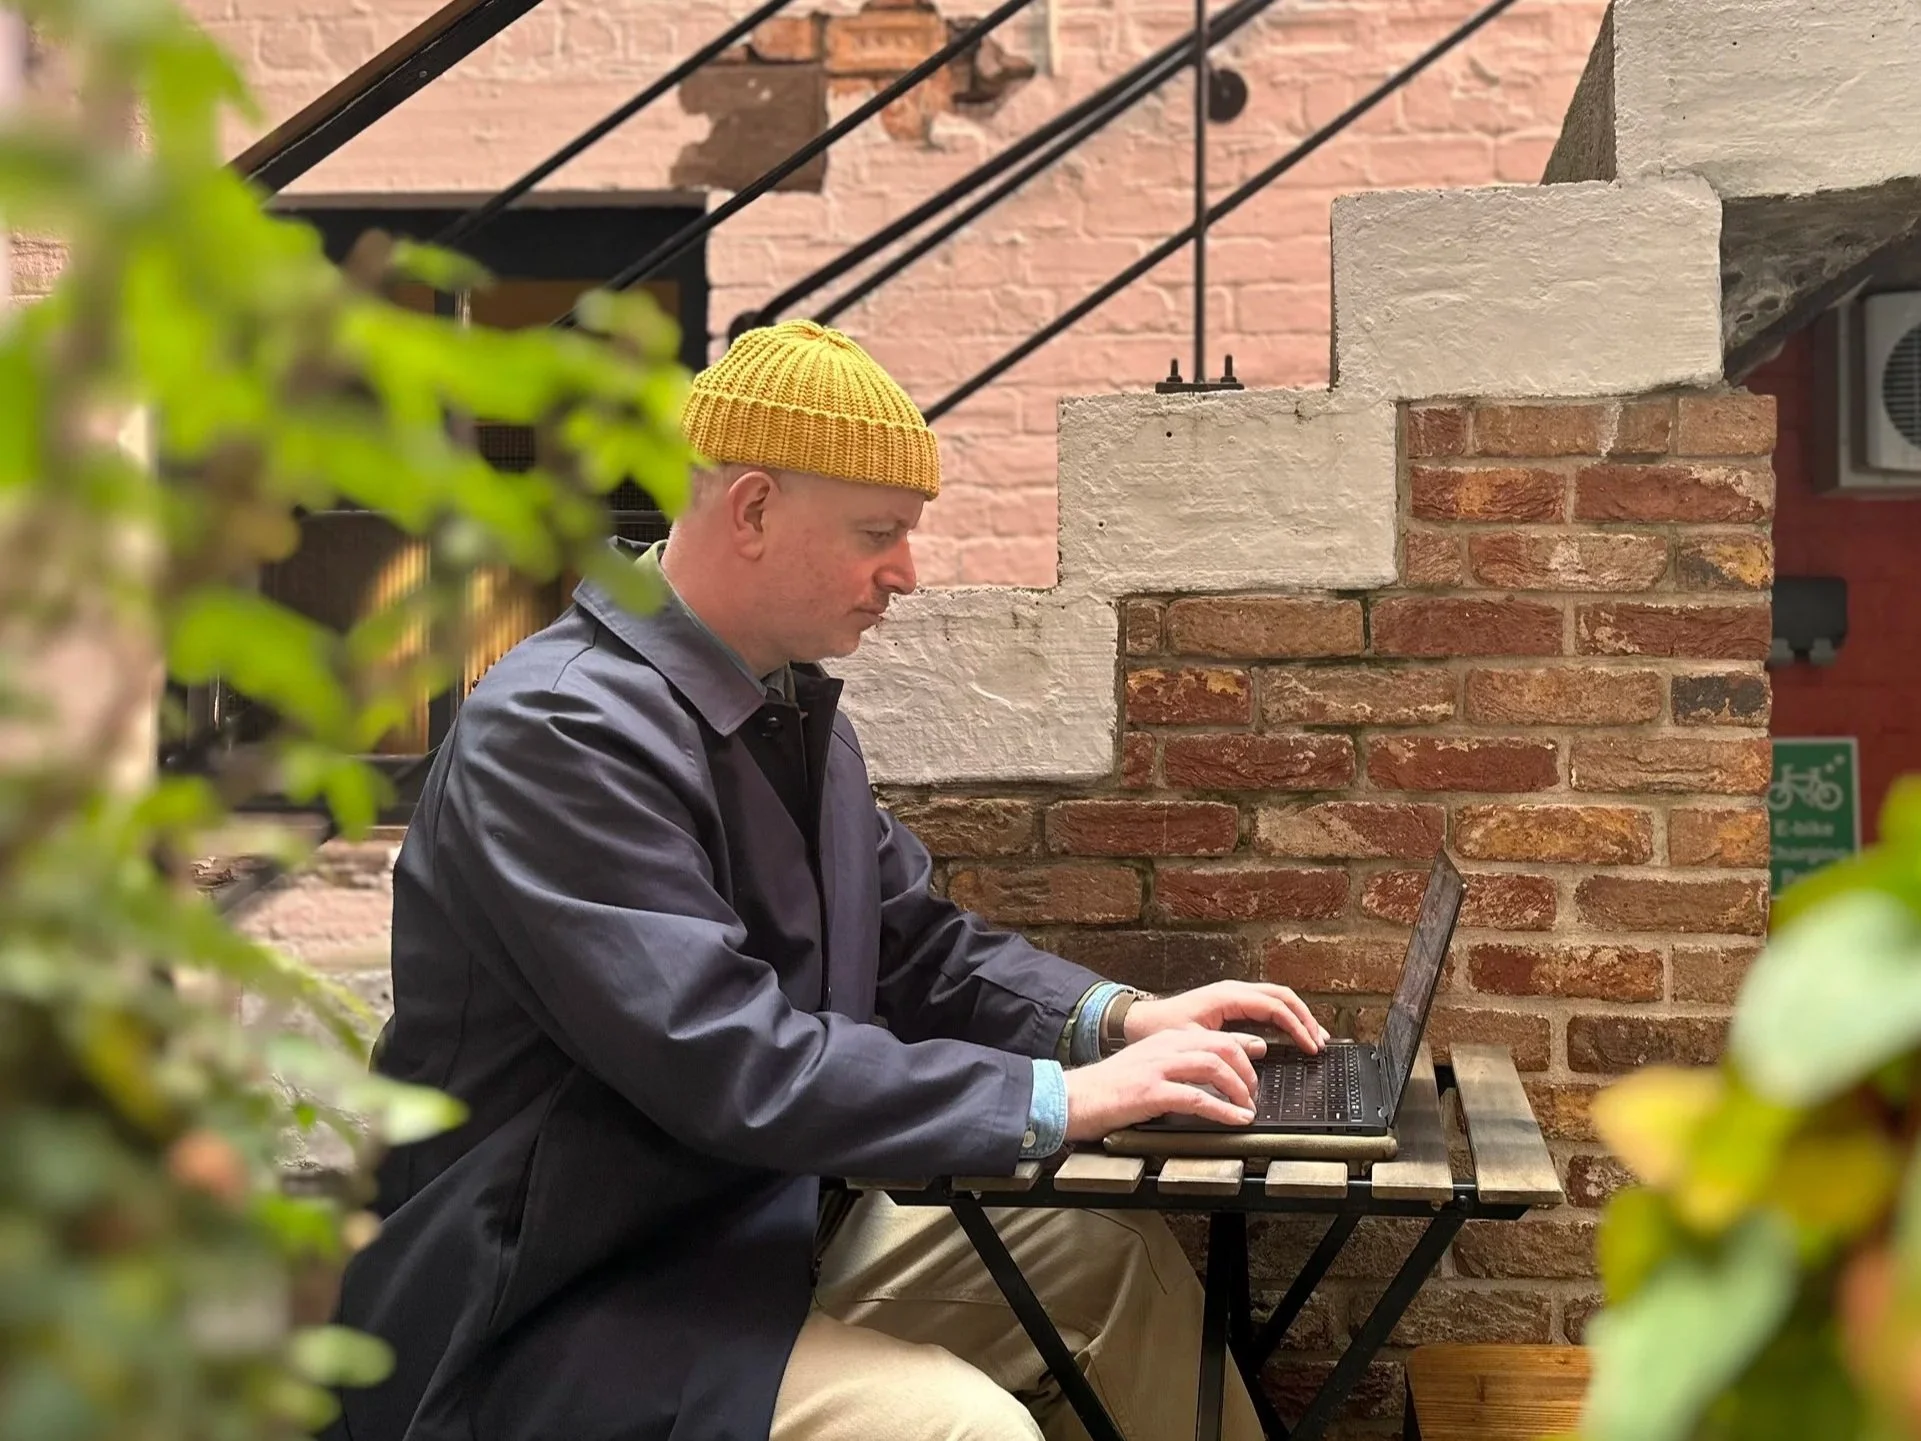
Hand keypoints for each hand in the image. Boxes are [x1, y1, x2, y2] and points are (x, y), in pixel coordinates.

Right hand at [1061, 1028, 1266, 1140]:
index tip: (1258, 1058)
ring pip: (1214, 1066)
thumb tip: (1207, 1076)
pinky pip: (1198, 1098)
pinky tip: (1235, 1120)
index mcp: (1165, 1039)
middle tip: (1254, 1092)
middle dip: (1247, 1069)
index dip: (1243, 1047)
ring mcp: (1158, 1068)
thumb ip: (1175, 1065)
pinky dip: (1223, 1111)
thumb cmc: (1107, 1088)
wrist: (1073, 1097)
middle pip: (1222, 1046)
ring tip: (1248, 1107)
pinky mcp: (1151, 1092)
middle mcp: (1165, 1047)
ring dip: (1239, 1089)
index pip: (1215, 1035)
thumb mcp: (1145, 1066)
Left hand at [1124, 981, 1328, 1054]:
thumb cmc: (1162, 1029)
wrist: (1140, 1021)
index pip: (1274, 1005)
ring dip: (1297, 1016)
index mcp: (1227, 996)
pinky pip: (1265, 1005)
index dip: (1297, 1025)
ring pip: (1276, 998)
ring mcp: (1232, 994)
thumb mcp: (1194, 1042)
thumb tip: (1262, 1047)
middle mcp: (1232, 990)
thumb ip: (1228, 1044)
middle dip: (1305, 1018)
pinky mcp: (1230, 1003)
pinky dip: (1283, 1017)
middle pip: (1281, 996)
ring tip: (1314, 1038)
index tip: (1310, 1046)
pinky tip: (1292, 1033)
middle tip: (1321, 1042)